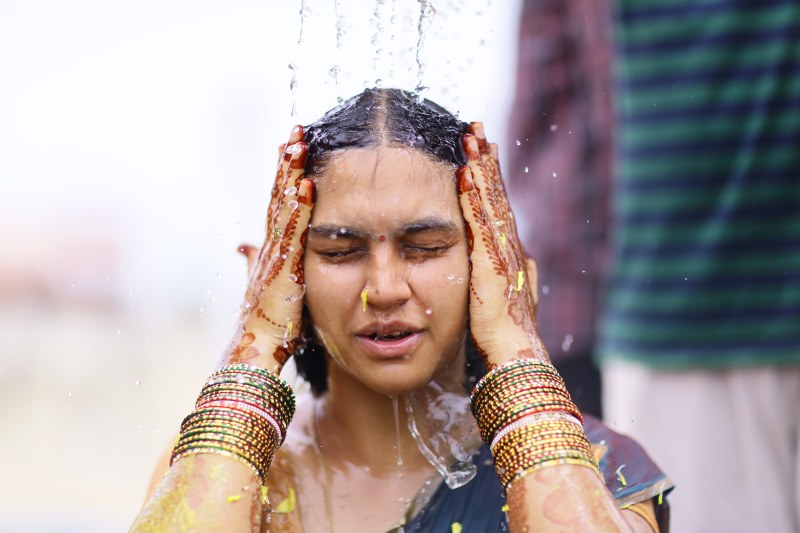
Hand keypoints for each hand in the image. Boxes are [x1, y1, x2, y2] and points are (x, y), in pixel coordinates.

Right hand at [223, 126, 314, 372]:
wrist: (255, 351)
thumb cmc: (265, 326)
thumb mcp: (264, 288)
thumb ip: (256, 264)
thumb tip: (241, 245)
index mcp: (270, 250)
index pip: (279, 205)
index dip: (285, 176)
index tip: (292, 147)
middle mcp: (269, 246)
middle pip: (278, 196)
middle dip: (287, 163)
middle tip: (296, 131)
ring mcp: (274, 255)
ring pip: (283, 206)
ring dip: (290, 174)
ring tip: (299, 143)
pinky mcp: (283, 268)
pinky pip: (293, 231)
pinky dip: (299, 207)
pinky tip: (306, 185)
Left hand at [457, 122, 548, 366]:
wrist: (514, 353)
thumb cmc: (508, 334)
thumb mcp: (511, 298)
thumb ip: (516, 275)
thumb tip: (528, 260)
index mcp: (508, 252)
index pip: (497, 206)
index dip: (490, 178)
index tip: (483, 151)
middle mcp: (508, 245)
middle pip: (496, 193)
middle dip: (486, 160)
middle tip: (476, 128)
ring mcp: (501, 251)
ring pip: (489, 200)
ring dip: (479, 168)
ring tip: (470, 138)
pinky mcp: (490, 261)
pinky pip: (479, 221)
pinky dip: (473, 196)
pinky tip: (464, 174)